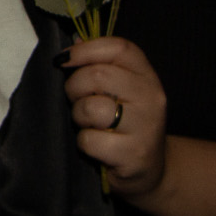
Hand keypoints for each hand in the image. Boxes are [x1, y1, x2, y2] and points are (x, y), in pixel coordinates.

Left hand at [58, 37, 167, 198]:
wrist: (150, 170)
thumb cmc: (125, 124)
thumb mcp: (121, 91)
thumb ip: (101, 66)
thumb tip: (73, 45)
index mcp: (147, 75)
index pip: (118, 48)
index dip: (85, 50)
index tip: (64, 60)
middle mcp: (151, 97)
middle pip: (98, 76)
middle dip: (74, 87)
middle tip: (75, 100)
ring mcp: (145, 127)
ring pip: (91, 108)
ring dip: (78, 116)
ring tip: (88, 124)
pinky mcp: (133, 154)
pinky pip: (89, 140)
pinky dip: (84, 143)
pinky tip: (96, 146)